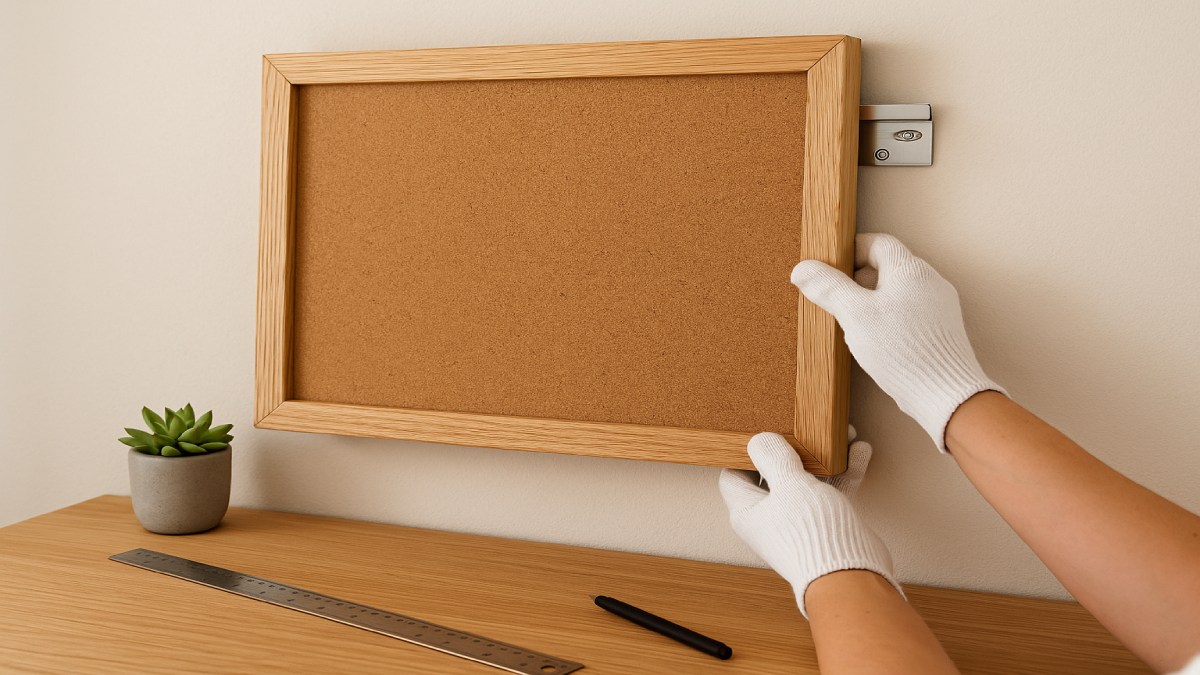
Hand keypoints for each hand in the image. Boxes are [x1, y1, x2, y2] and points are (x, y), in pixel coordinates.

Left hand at [719, 429, 901, 617]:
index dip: (742, 452)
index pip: (732, 475)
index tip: (759, 430)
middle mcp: (769, 516)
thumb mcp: (789, 484)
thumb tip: (759, 440)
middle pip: (774, 473)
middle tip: (806, 426)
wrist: (851, 577)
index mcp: (747, 511)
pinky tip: (858, 451)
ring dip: (824, 457)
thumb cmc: (811, 534)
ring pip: (808, 479)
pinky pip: (831, 491)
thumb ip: (773, 458)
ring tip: (841, 433)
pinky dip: (843, 472)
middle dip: (793, 447)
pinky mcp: (826, 523)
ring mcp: (798, 520)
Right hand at [790, 233, 1005, 451]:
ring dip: (872, 302)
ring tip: (855, 324)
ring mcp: (938, 306)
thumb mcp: (855, 315)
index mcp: (910, 269)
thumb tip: (803, 269)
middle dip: (858, 280)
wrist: (945, 393)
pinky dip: (888, 319)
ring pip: (897, 291)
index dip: (850, 251)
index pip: (877, 243)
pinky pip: (908, 312)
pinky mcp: (940, 329)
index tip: (831, 268)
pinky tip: (877, 342)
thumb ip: (829, 288)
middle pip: (887, 267)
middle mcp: (930, 282)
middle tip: (838, 299)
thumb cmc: (904, 351)